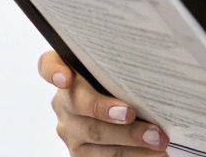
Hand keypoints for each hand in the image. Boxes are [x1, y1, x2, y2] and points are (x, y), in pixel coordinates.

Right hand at [38, 49, 169, 154]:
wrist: (124, 118)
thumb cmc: (123, 87)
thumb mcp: (117, 72)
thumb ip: (120, 65)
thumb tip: (149, 58)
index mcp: (68, 74)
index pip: (49, 65)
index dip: (54, 71)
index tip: (65, 78)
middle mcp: (65, 102)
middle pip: (80, 104)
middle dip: (107, 110)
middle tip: (131, 113)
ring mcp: (71, 130)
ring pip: (96, 135)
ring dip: (129, 138)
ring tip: (156, 138)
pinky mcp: (81, 154)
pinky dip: (134, 155)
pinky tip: (153, 152)